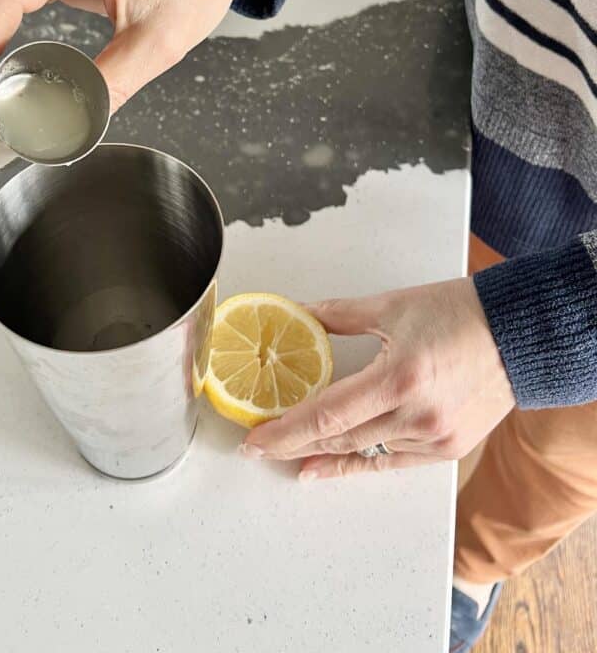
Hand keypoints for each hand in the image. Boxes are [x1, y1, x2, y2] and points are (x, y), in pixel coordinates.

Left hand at [241, 278, 514, 479]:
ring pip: (363, 452)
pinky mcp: (448, 448)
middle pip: (339, 440)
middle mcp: (416, 415)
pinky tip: (328, 467)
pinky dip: (359, 463)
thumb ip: (337, 315)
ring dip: (323, 454)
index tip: (255, 439)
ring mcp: (434, 437)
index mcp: (398, 377)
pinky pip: (391, 461)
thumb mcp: (392, 306)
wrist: (518, 332)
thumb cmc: (459, 312)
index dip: (285, 432)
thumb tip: (298, 314)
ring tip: (289, 456)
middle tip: (260, 447)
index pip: (327, 415)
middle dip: (294, 444)